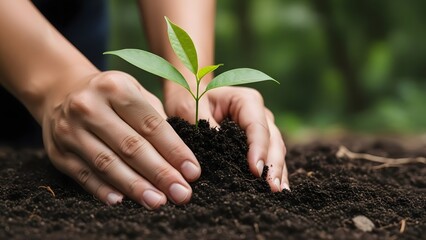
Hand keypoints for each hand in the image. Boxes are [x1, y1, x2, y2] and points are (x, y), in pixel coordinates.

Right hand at [40, 71, 200, 208]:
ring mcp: (70, 130)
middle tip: (181, 193)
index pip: (151, 125)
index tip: (192, 172)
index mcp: (115, 88)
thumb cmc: (111, 96)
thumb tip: (180, 157)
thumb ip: (157, 118)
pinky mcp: (58, 152)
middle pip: (130, 146)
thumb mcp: (135, 92)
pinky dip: (104, 190)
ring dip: (135, 186)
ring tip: (158, 201)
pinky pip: (84, 176)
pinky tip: (122, 201)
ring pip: (107, 164)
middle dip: (159, 173)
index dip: (174, 150)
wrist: (62, 92)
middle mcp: (89, 107)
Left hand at [164, 85, 288, 191]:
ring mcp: (262, 128)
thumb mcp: (190, 108)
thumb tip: (219, 154)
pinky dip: (272, 172)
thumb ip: (205, 127)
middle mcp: (259, 114)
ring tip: (278, 192)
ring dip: (277, 171)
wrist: (189, 97)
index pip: (257, 127)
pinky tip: (277, 189)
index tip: (255, 170)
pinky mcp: (258, 142)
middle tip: (272, 188)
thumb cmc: (189, 99)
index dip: (259, 149)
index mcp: (246, 101)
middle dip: (273, 165)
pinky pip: (269, 157)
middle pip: (273, 140)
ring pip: (276, 150)